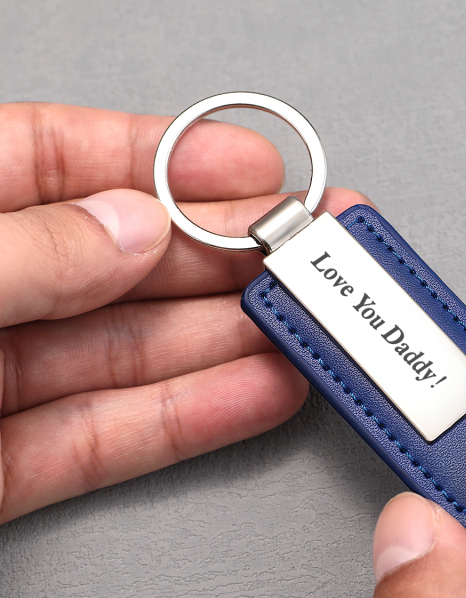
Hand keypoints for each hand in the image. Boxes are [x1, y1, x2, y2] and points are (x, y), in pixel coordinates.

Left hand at [0, 102, 365, 522]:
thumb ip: (25, 254)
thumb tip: (130, 227)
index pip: (49, 159)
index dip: (160, 157)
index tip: (248, 166)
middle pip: (114, 263)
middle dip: (219, 255)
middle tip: (304, 253)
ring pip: (126, 354)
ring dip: (226, 340)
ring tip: (305, 327)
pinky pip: (102, 440)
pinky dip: (186, 421)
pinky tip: (257, 394)